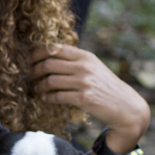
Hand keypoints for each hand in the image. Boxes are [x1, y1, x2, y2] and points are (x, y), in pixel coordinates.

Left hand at [31, 45, 150, 150]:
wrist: (125, 106)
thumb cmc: (105, 87)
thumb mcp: (93, 68)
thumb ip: (75, 62)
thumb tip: (49, 57)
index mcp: (85, 56)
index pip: (55, 48)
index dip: (38, 53)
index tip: (30, 60)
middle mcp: (84, 66)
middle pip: (48, 63)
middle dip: (34, 71)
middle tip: (29, 77)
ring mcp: (84, 82)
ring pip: (50, 81)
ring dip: (39, 86)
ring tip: (36, 90)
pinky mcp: (84, 98)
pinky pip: (57, 97)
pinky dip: (48, 98)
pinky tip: (45, 99)